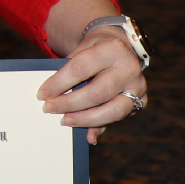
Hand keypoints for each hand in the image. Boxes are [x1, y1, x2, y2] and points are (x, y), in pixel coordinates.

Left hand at [39, 29, 148, 144]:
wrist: (121, 48)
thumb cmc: (94, 51)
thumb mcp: (82, 50)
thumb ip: (70, 71)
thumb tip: (52, 96)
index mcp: (112, 49)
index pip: (80, 68)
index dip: (59, 83)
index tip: (42, 94)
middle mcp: (129, 68)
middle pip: (97, 93)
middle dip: (70, 104)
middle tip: (49, 109)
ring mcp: (139, 86)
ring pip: (113, 111)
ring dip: (85, 119)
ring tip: (65, 120)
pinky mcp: (142, 101)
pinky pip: (119, 118)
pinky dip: (101, 127)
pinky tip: (88, 135)